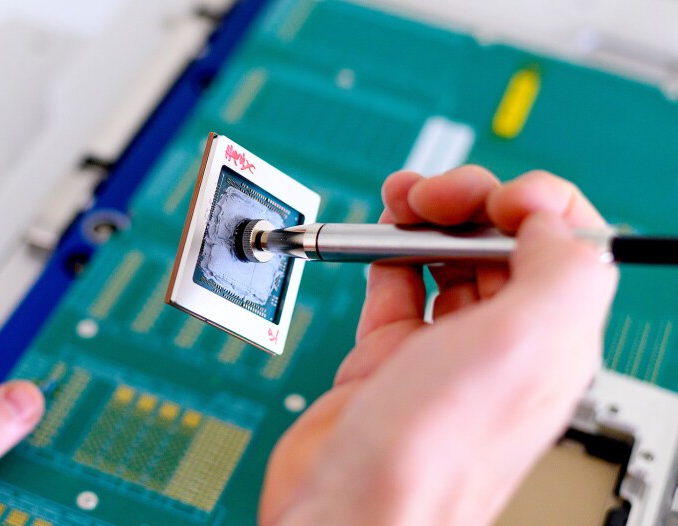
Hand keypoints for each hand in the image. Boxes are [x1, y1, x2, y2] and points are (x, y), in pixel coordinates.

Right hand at [259, 167, 617, 524]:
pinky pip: (395, 288)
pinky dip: (386, 255)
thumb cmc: (432, 451)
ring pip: (446, 260)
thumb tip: (547, 217)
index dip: (533, 204)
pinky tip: (377, 245)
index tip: (493, 199)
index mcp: (550, 340)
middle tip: (432, 196)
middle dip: (470, 203)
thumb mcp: (524, 344)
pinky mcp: (389, 357)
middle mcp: (501, 344)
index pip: (565, 245)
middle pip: (501, 244)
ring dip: (426, 220)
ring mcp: (442, 350)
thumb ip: (562, 268)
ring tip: (400, 200)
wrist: (347, 507)